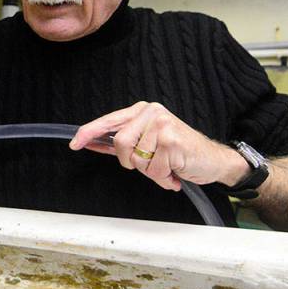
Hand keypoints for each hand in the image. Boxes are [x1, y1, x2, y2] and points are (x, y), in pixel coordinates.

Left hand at [69, 101, 246, 190]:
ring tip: (166, 167)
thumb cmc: (179, 152)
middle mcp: (152, 113)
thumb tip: (93, 142)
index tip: (75, 143)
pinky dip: (163, 177)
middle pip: (121, 143)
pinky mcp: (172, 141)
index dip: (89, 132)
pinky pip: (154, 169)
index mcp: (142, 111)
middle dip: (132, 162)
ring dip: (151, 172)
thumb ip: (122, 142)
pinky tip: (175, 171)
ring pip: (137, 159)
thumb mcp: (148, 144)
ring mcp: (163, 125)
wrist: (212, 160)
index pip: (109, 121)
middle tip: (150, 164)